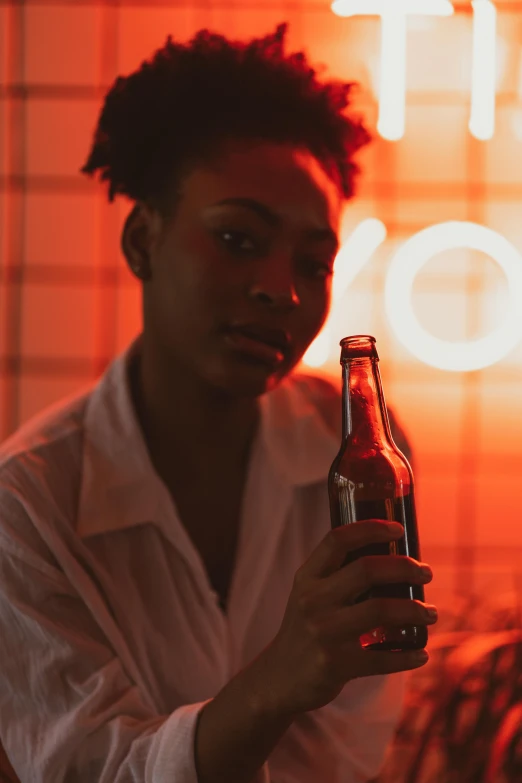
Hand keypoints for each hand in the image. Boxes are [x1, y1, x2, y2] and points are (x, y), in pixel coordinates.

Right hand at [263, 520, 435, 715]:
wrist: (279, 678)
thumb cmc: (305, 629)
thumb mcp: (308, 595)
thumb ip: (337, 577)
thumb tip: (390, 558)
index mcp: (308, 578)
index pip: (338, 540)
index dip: (370, 529)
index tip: (398, 529)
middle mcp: (313, 600)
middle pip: (367, 570)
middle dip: (405, 567)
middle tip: (425, 573)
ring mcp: (324, 632)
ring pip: (381, 610)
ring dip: (415, 610)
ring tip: (430, 613)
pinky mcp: (335, 664)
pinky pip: (382, 658)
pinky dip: (408, 656)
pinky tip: (421, 653)